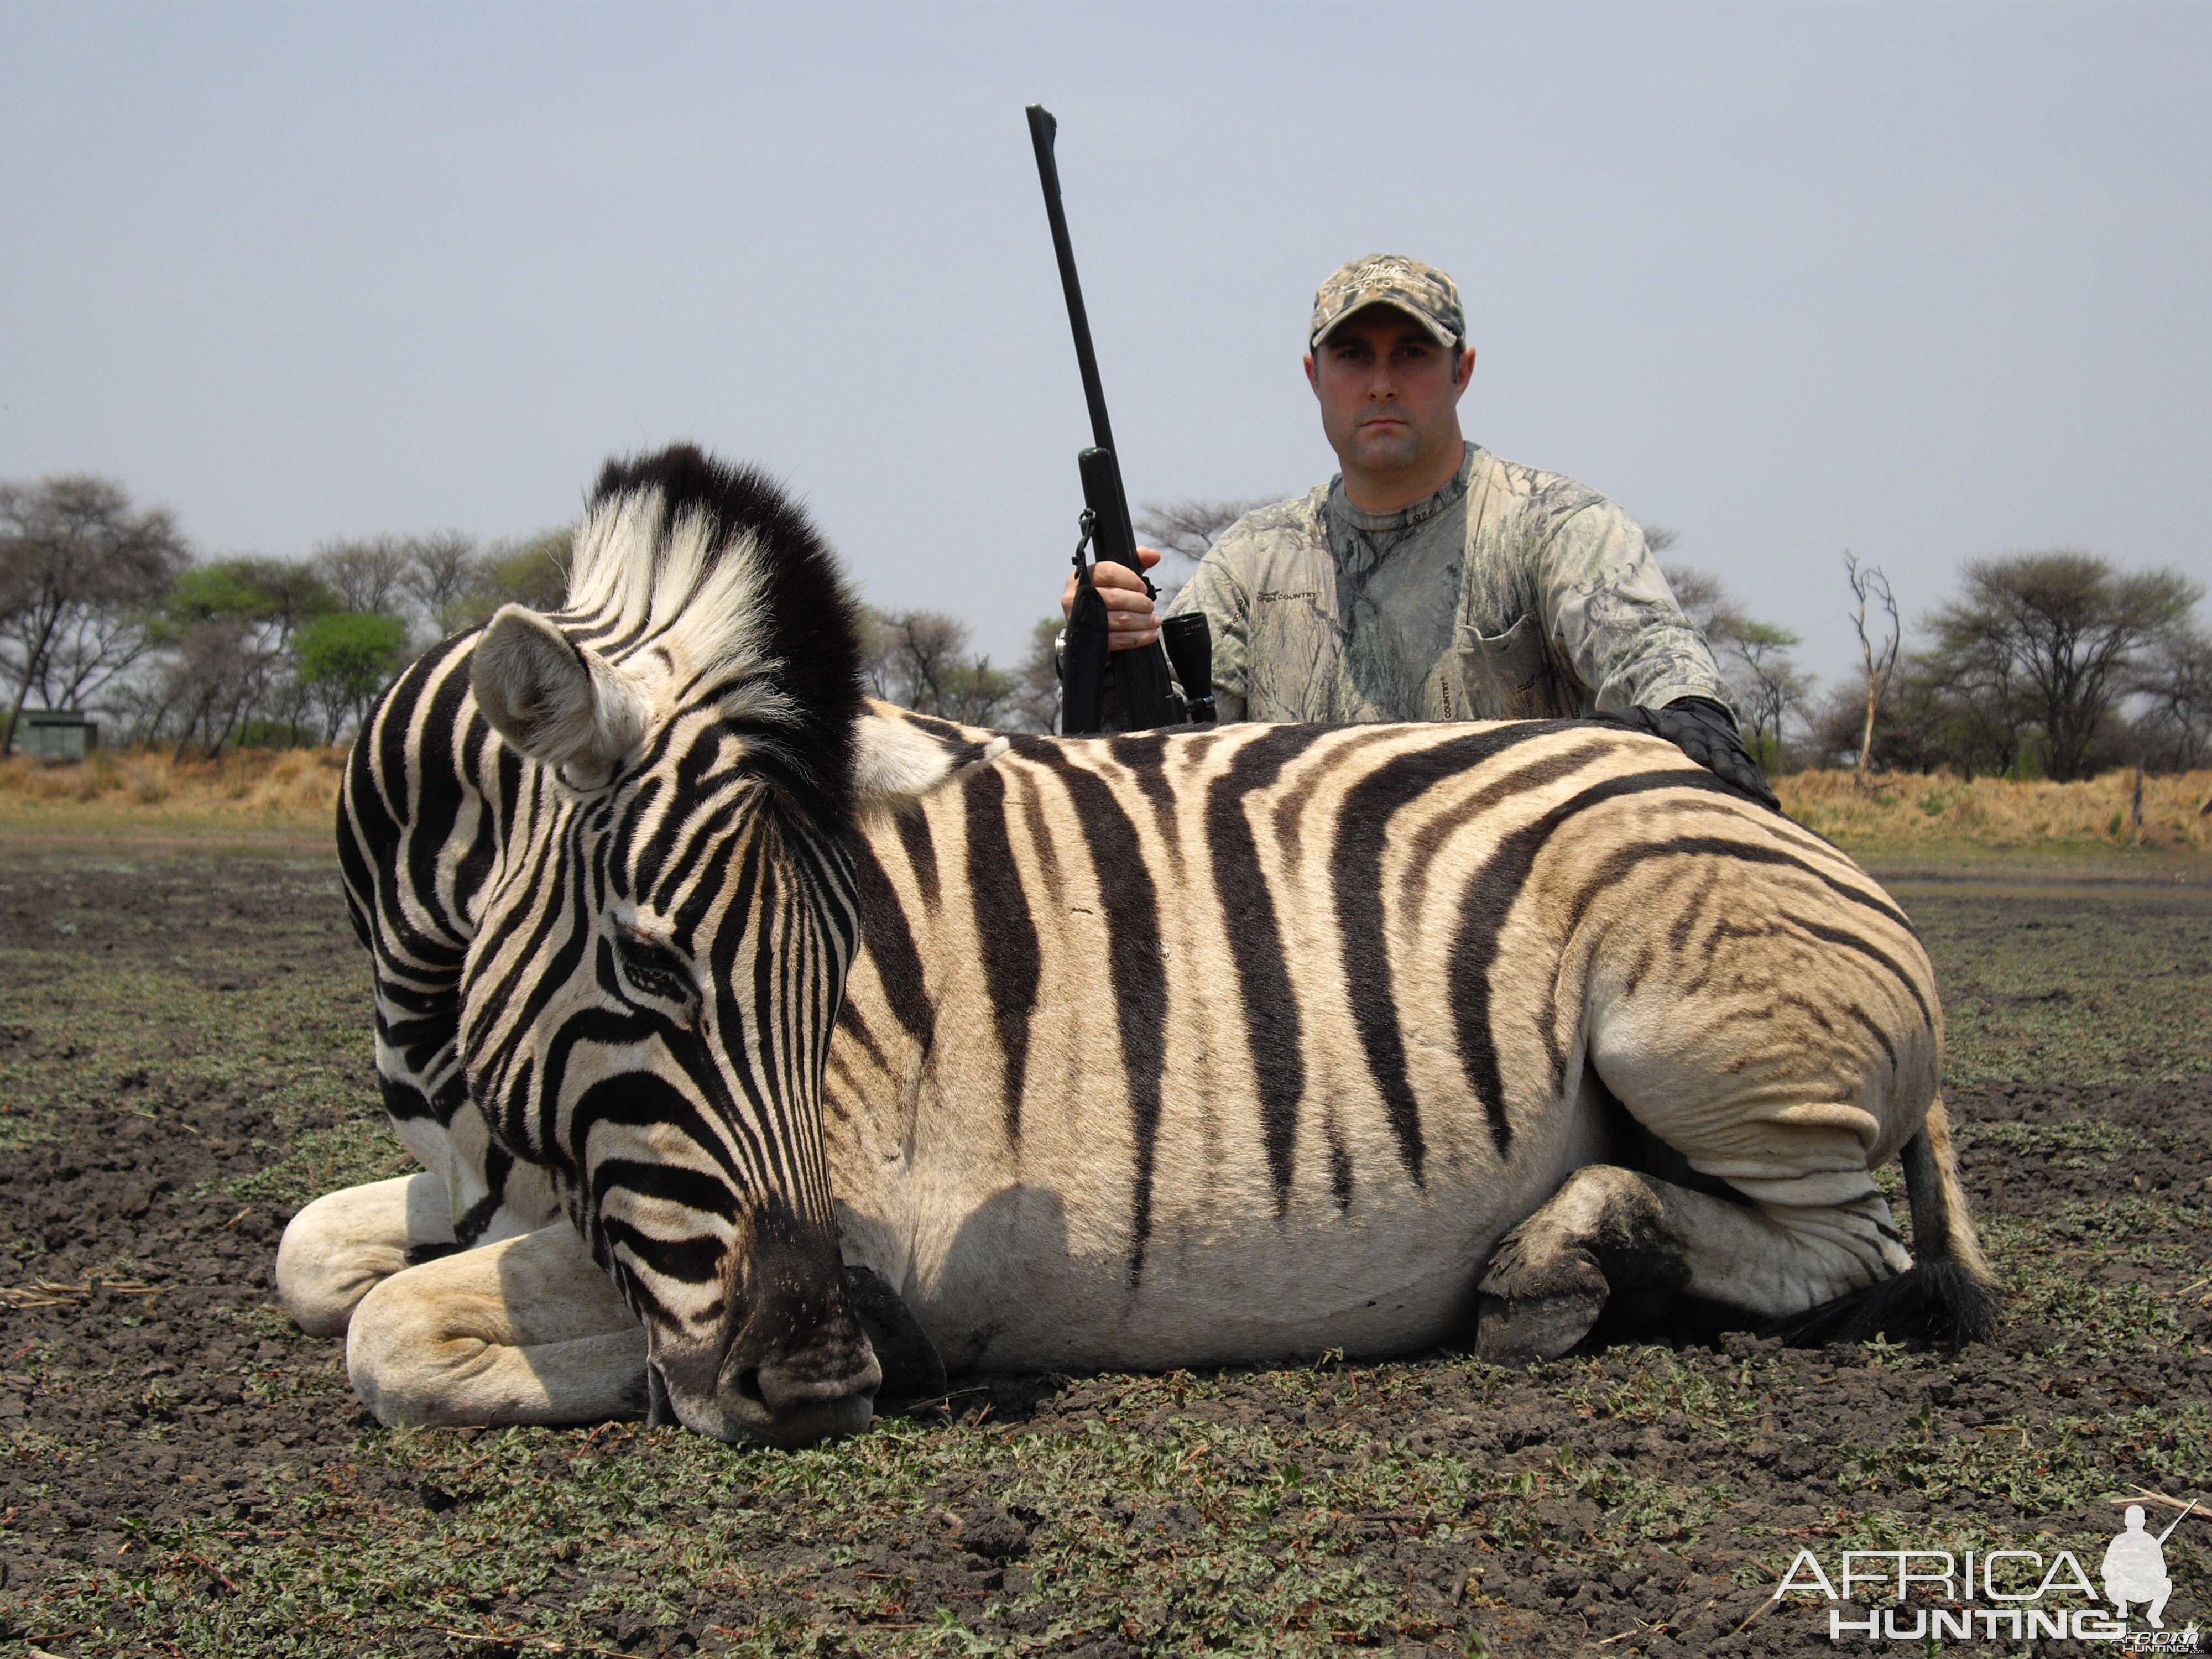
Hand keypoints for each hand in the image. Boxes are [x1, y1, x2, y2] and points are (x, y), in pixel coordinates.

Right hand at [1061, 546, 1161, 651]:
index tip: (1143, 587)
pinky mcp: (1089, 640)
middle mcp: (1076, 597)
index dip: (1131, 579)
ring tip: (1154, 620)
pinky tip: (1151, 634)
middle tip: (1150, 606)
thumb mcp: (1117, 576)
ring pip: (1120, 619)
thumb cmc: (1103, 597)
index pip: (1109, 572)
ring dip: (1143, 620)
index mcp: (1081, 576)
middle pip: (1116, 597)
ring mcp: (1080, 620)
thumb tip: (1153, 555)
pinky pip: (1119, 639)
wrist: (1084, 627)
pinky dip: (1139, 637)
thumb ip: (1136, 561)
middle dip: (1139, 602)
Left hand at [1603, 697, 1779, 810]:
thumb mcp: (1635, 718)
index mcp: (1683, 730)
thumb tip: (1586, 719)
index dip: (1695, 747)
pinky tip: (1773, 807)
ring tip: (1764, 802)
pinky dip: (1763, 790)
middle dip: (1728, 768)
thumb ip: (1614, 722)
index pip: (1690, 737)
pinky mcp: (1741, 764)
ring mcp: (1728, 752)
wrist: (1695, 711)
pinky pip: (1754, 777)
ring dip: (1751, 783)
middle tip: (1736, 783)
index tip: (1699, 757)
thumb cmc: (1657, 724)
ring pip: (1742, 768)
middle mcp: (1710, 740)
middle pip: (1721, 754)